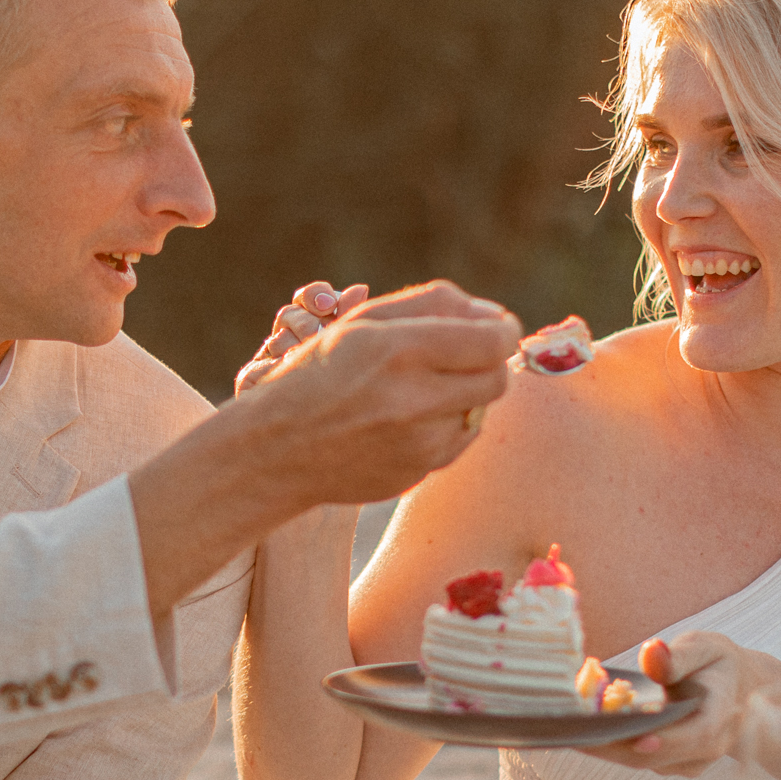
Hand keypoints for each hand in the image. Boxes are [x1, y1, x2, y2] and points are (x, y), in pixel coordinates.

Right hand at [234, 280, 520, 505]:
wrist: (278, 448)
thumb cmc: (318, 373)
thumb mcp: (363, 321)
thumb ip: (431, 305)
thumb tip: (491, 315)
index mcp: (400, 351)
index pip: (493, 341)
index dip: (502, 329)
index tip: (494, 325)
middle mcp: (415, 401)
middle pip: (497, 379)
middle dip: (489, 362)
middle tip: (467, 352)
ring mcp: (419, 445)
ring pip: (478, 411)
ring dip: (463, 393)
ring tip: (421, 386)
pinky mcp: (419, 473)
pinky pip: (456, 441)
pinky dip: (444, 424)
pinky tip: (408, 417)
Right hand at [235, 281, 368, 395]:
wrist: (315, 432)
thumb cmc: (339, 391)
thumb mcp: (347, 348)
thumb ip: (350, 319)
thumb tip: (360, 288)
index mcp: (310, 326)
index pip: (308, 298)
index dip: (315, 295)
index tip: (327, 305)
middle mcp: (286, 339)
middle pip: (290, 314)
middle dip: (306, 323)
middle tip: (317, 335)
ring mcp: (267, 358)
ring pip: (278, 339)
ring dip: (294, 348)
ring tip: (306, 362)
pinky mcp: (249, 378)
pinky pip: (259, 368)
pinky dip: (276, 371)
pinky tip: (290, 378)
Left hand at [582, 631, 780, 776]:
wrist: (738, 692)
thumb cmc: (717, 664)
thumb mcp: (706, 646)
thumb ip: (679, 654)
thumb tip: (651, 654)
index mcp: (724, 713)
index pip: (699, 735)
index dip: (669, 741)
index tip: (638, 738)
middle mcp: (709, 746)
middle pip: (658, 756)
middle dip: (614, 745)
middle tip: (572, 732)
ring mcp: (690, 760)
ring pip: (641, 761)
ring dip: (605, 746)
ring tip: (568, 727)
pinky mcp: (672, 764)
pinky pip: (636, 758)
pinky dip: (610, 745)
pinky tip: (582, 728)